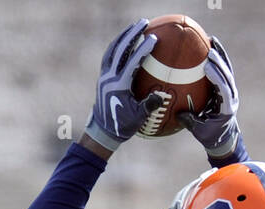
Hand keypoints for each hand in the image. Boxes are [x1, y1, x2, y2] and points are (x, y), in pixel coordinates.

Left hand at [84, 19, 161, 152]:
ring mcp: (105, 74)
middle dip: (132, 34)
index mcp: (119, 85)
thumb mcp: (139, 118)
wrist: (104, 129)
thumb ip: (149, 105)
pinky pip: (110, 54)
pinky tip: (125, 41)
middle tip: (144, 23)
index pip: (132, 62)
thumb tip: (161, 95)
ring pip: (113, 49)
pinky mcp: (103, 74)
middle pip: (121, 49)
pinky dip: (118, 45)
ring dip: (124, 36)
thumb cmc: (123, 125)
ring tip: (134, 27)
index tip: (153, 39)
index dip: (143, 49)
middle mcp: (110, 76)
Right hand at [178, 37, 240, 163]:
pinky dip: (218, 57)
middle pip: (227, 77)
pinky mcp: (227, 86)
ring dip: (220, 56)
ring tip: (211, 40)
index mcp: (227, 109)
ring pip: (227, 70)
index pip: (224, 90)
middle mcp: (231, 97)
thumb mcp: (199, 131)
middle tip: (209, 52)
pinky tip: (210, 44)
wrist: (223, 137)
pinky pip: (223, 69)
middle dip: (219, 64)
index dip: (217, 78)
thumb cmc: (210, 135)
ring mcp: (231, 91)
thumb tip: (178, 112)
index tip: (207, 67)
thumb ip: (190, 122)